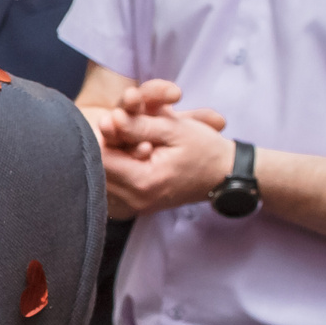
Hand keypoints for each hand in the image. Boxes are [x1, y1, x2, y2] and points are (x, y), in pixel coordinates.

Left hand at [100, 104, 236, 218]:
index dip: (105, 134)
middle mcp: (136, 200)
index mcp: (144, 182)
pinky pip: (114, 187)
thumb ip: (139, 125)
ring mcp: (136, 206)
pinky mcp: (138, 206)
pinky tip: (129, 155)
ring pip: (104, 179)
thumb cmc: (205, 150)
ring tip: (128, 140)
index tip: (116, 118)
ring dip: (111, 156)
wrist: (225, 175)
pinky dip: (118, 168)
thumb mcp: (175, 130)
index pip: (102, 158)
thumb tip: (111, 118)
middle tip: (121, 127)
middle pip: (99, 170)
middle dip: (106, 145)